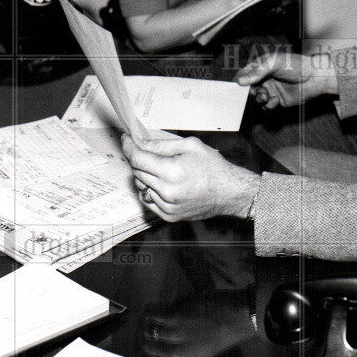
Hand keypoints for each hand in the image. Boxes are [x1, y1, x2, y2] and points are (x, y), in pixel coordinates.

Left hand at [122, 134, 260, 220]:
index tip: (126, 141)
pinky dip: (151, 190)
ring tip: (161, 170)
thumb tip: (142, 144)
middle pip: (137, 172)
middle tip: (147, 153)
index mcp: (172, 171)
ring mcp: (167, 206)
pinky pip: (148, 200)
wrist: (229, 192)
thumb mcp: (191, 145)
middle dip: (139, 160)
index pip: (138, 159)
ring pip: (141, 186)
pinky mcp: (169, 216)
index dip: (129, 148)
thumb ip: (162, 145)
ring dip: (145, 176)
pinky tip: (164, 184)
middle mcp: (167, 191)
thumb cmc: (214, 168)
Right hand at [235, 51, 334, 108]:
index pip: (244, 74)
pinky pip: (267, 107)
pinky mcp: (278, 101)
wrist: (315, 77)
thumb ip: (257, 72)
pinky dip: (268, 106)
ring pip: (256, 99)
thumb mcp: (275, 63)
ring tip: (265, 96)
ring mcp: (271, 90)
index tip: (236, 87)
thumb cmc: (296, 65)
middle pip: (248, 89)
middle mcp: (264, 79)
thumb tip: (240, 82)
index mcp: (261, 67)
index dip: (239, 81)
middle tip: (253, 92)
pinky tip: (276, 100)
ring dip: (259, 99)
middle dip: (248, 92)